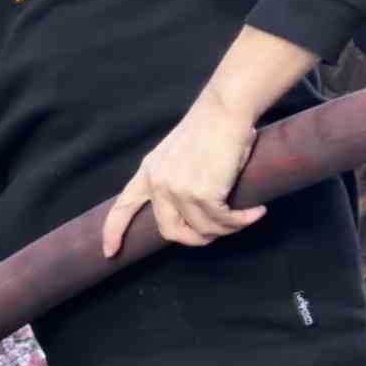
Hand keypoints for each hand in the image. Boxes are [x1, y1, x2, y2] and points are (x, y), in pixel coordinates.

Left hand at [101, 91, 266, 257]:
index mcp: (148, 172)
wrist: (223, 112)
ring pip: (201, 231)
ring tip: (244, 216)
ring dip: (226, 229)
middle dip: (197, 238)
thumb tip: (189, 215)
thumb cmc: (209, 131)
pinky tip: (255, 212)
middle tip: (221, 229)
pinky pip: (222, 222)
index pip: (123, 206)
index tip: (110, 253)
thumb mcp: (177, 156)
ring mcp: (178, 189)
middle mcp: (158, 182)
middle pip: (170, 231)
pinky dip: (242, 221)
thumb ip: (174, 181)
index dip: (114, 231)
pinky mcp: (202, 193)